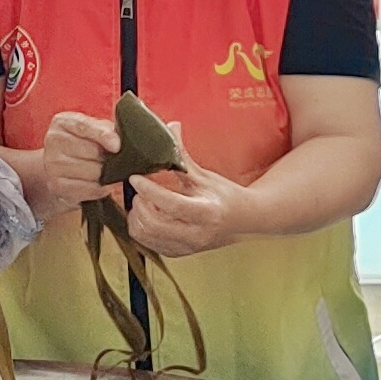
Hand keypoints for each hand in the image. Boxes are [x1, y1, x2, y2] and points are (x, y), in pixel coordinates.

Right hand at [33, 112, 121, 206]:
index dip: (103, 135)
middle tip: (113, 161)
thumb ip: (107, 130)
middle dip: (107, 158)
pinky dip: (99, 189)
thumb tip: (118, 140)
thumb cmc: (85, 145)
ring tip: (107, 172)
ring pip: (91, 171)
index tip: (116, 145)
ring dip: (105, 174)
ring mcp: (52, 164)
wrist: (63, 169)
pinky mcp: (56, 185)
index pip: (84, 126)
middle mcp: (53, 141)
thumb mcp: (95, 131)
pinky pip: (87, 188)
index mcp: (63, 122)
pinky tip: (102, 185)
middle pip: (91, 151)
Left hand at [122, 159, 253, 258]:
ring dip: (137, 217)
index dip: (148, 190)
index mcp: (206, 213)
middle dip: (139, 204)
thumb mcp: (205, 175)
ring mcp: (187, 247)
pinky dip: (142, 228)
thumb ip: (182, 154)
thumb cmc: (226, 196)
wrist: (244, 221)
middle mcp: (196, 234)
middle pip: (153, 224)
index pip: (170, 204)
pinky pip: (150, 244)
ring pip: (147, 236)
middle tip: (138, 190)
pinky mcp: (180, 253)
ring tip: (141, 201)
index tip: (135, 177)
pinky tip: (147, 214)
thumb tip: (171, 126)